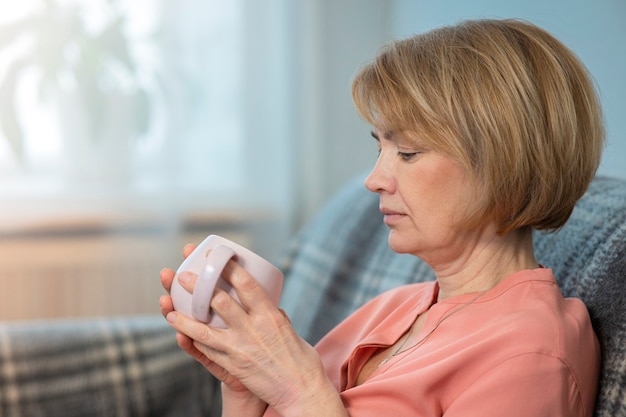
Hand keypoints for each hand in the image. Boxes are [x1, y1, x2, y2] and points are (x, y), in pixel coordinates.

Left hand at [165, 257, 341, 415]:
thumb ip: (276, 317)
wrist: (301, 391)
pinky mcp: (233, 365)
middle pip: (220, 301)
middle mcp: (254, 329)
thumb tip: (271, 307)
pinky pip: (207, 350)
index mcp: (270, 315)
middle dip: (199, 285)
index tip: (216, 255)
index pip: (247, 284)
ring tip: (168, 303)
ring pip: (204, 328)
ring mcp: (240, 348)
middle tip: (183, 275)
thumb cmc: (301, 361)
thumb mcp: (290, 331)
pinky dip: (192, 339)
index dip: (229, 267)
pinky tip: (179, 331)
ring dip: (184, 314)